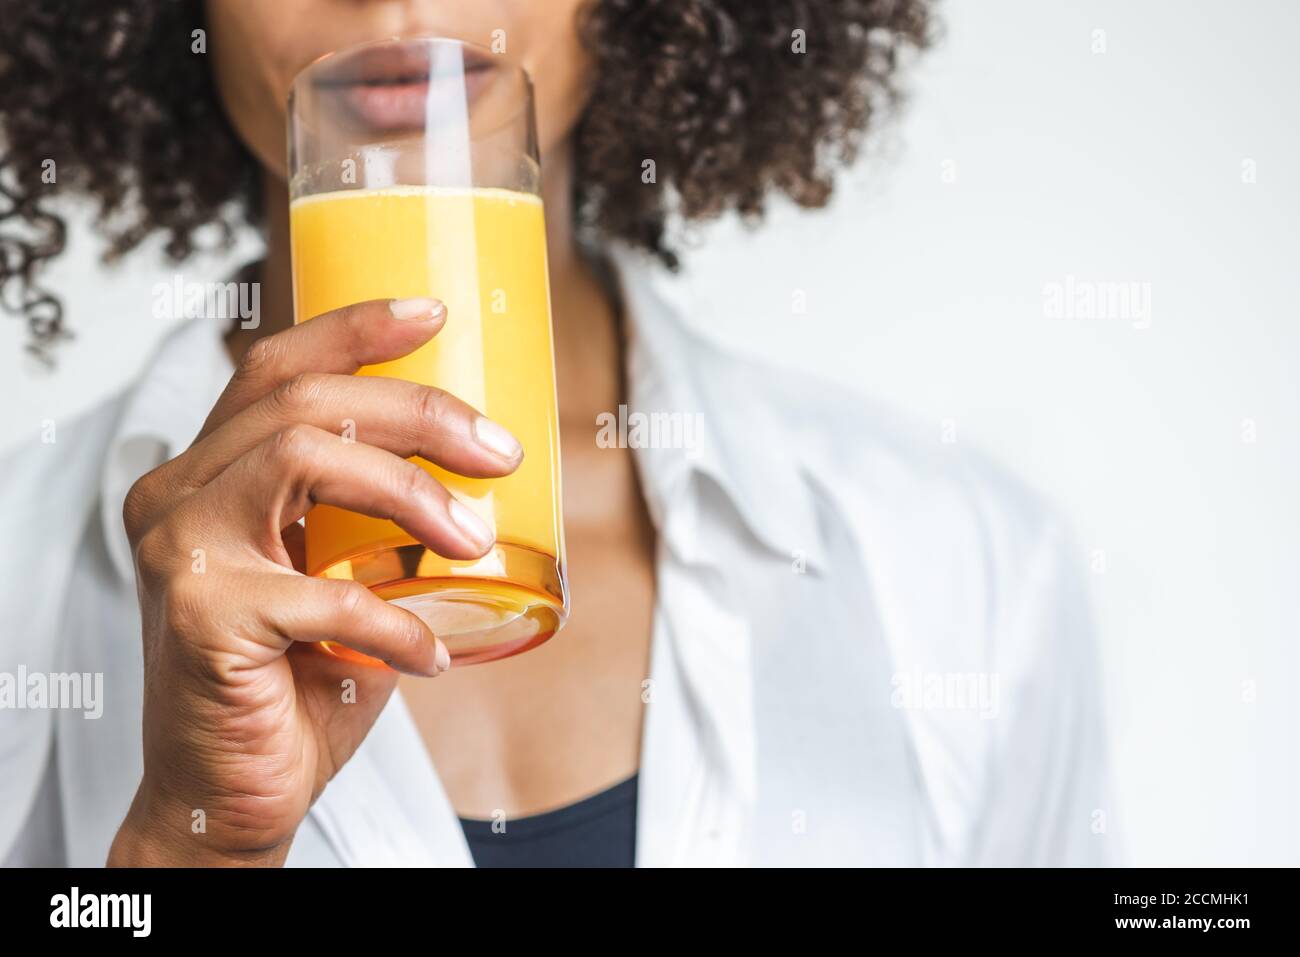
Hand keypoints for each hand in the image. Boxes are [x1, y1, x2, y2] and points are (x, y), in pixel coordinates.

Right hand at [107, 297, 522, 865]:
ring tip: (473, 539)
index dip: (354, 328)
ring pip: (304, 456)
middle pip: (306, 401)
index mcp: (209, 473)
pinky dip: (396, 624)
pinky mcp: (199, 615)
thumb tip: (483, 470)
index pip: (275, 368)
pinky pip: (325, 594)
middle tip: (500, 452)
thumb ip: (374, 518)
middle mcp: (177, 494)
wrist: (234, 792)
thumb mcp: (342, 575)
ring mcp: (179, 550)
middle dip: (420, 412)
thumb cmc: (299, 678)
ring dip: (410, 492)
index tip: (436, 313)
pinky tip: (432, 656)